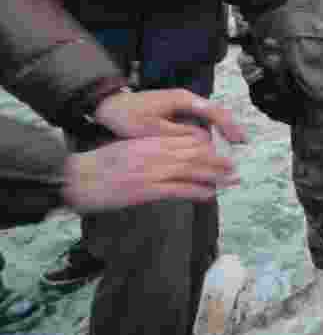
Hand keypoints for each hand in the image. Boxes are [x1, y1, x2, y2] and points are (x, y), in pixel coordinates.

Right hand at [63, 134, 239, 211]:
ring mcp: (152, 171)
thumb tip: (169, 153)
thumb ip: (150, 149)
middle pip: (195, 154)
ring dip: (215, 176)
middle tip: (234, 167)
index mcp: (151, 141)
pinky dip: (196, 191)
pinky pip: (178, 190)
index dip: (207, 147)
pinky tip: (210, 194)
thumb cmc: (99, 165)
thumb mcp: (128, 148)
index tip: (220, 152)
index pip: (187, 140)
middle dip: (217, 161)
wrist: (77, 178)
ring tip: (231, 180)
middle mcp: (156, 153)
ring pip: (192, 170)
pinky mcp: (146, 190)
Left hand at [94, 89, 247, 143]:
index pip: (214, 111)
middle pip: (215, 113)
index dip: (228, 126)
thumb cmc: (128, 116)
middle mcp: (187, 100)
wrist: (109, 106)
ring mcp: (182, 106)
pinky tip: (210, 147)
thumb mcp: (153, 128)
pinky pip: (197, 122)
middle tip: (242, 144)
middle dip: (229, 128)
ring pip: (207, 118)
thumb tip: (205, 141)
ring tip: (229, 148)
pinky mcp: (177, 113)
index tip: (239, 139)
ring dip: (219, 132)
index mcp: (183, 99)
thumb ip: (180, 134)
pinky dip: (206, 133)